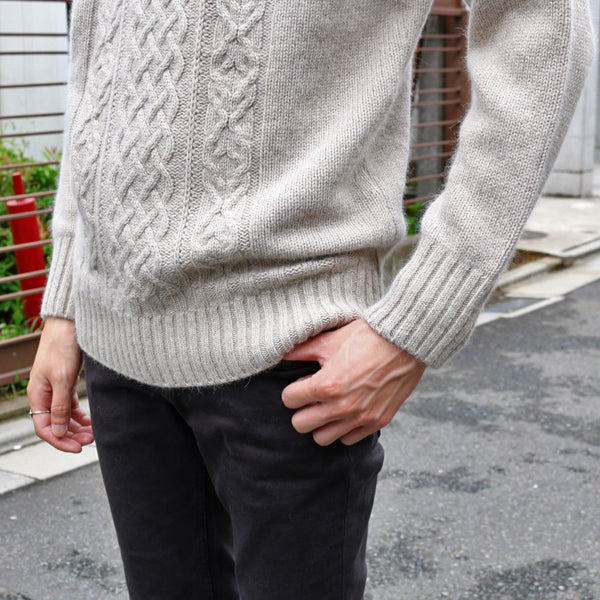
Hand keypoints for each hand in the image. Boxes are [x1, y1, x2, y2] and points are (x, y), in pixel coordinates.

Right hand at [27, 316, 92, 452]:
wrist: (70, 323)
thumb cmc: (63, 347)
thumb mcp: (63, 379)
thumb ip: (60, 407)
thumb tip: (57, 432)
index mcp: (37, 395)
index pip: (44, 428)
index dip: (59, 441)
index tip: (78, 448)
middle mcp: (44, 394)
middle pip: (55, 424)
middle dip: (71, 436)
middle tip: (90, 442)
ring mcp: (55, 388)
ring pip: (64, 416)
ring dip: (77, 427)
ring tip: (93, 434)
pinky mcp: (66, 382)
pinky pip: (70, 406)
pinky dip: (80, 415)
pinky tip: (91, 421)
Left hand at [281, 318, 425, 445]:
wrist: (405, 342)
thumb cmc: (366, 337)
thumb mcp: (330, 339)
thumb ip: (302, 350)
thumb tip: (282, 355)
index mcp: (326, 385)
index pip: (288, 400)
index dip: (292, 390)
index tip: (302, 384)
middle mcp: (342, 406)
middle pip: (300, 424)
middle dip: (302, 409)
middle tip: (311, 398)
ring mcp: (361, 417)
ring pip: (322, 438)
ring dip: (321, 423)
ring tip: (328, 407)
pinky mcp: (377, 421)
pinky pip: (349, 439)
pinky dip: (344, 429)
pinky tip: (347, 411)